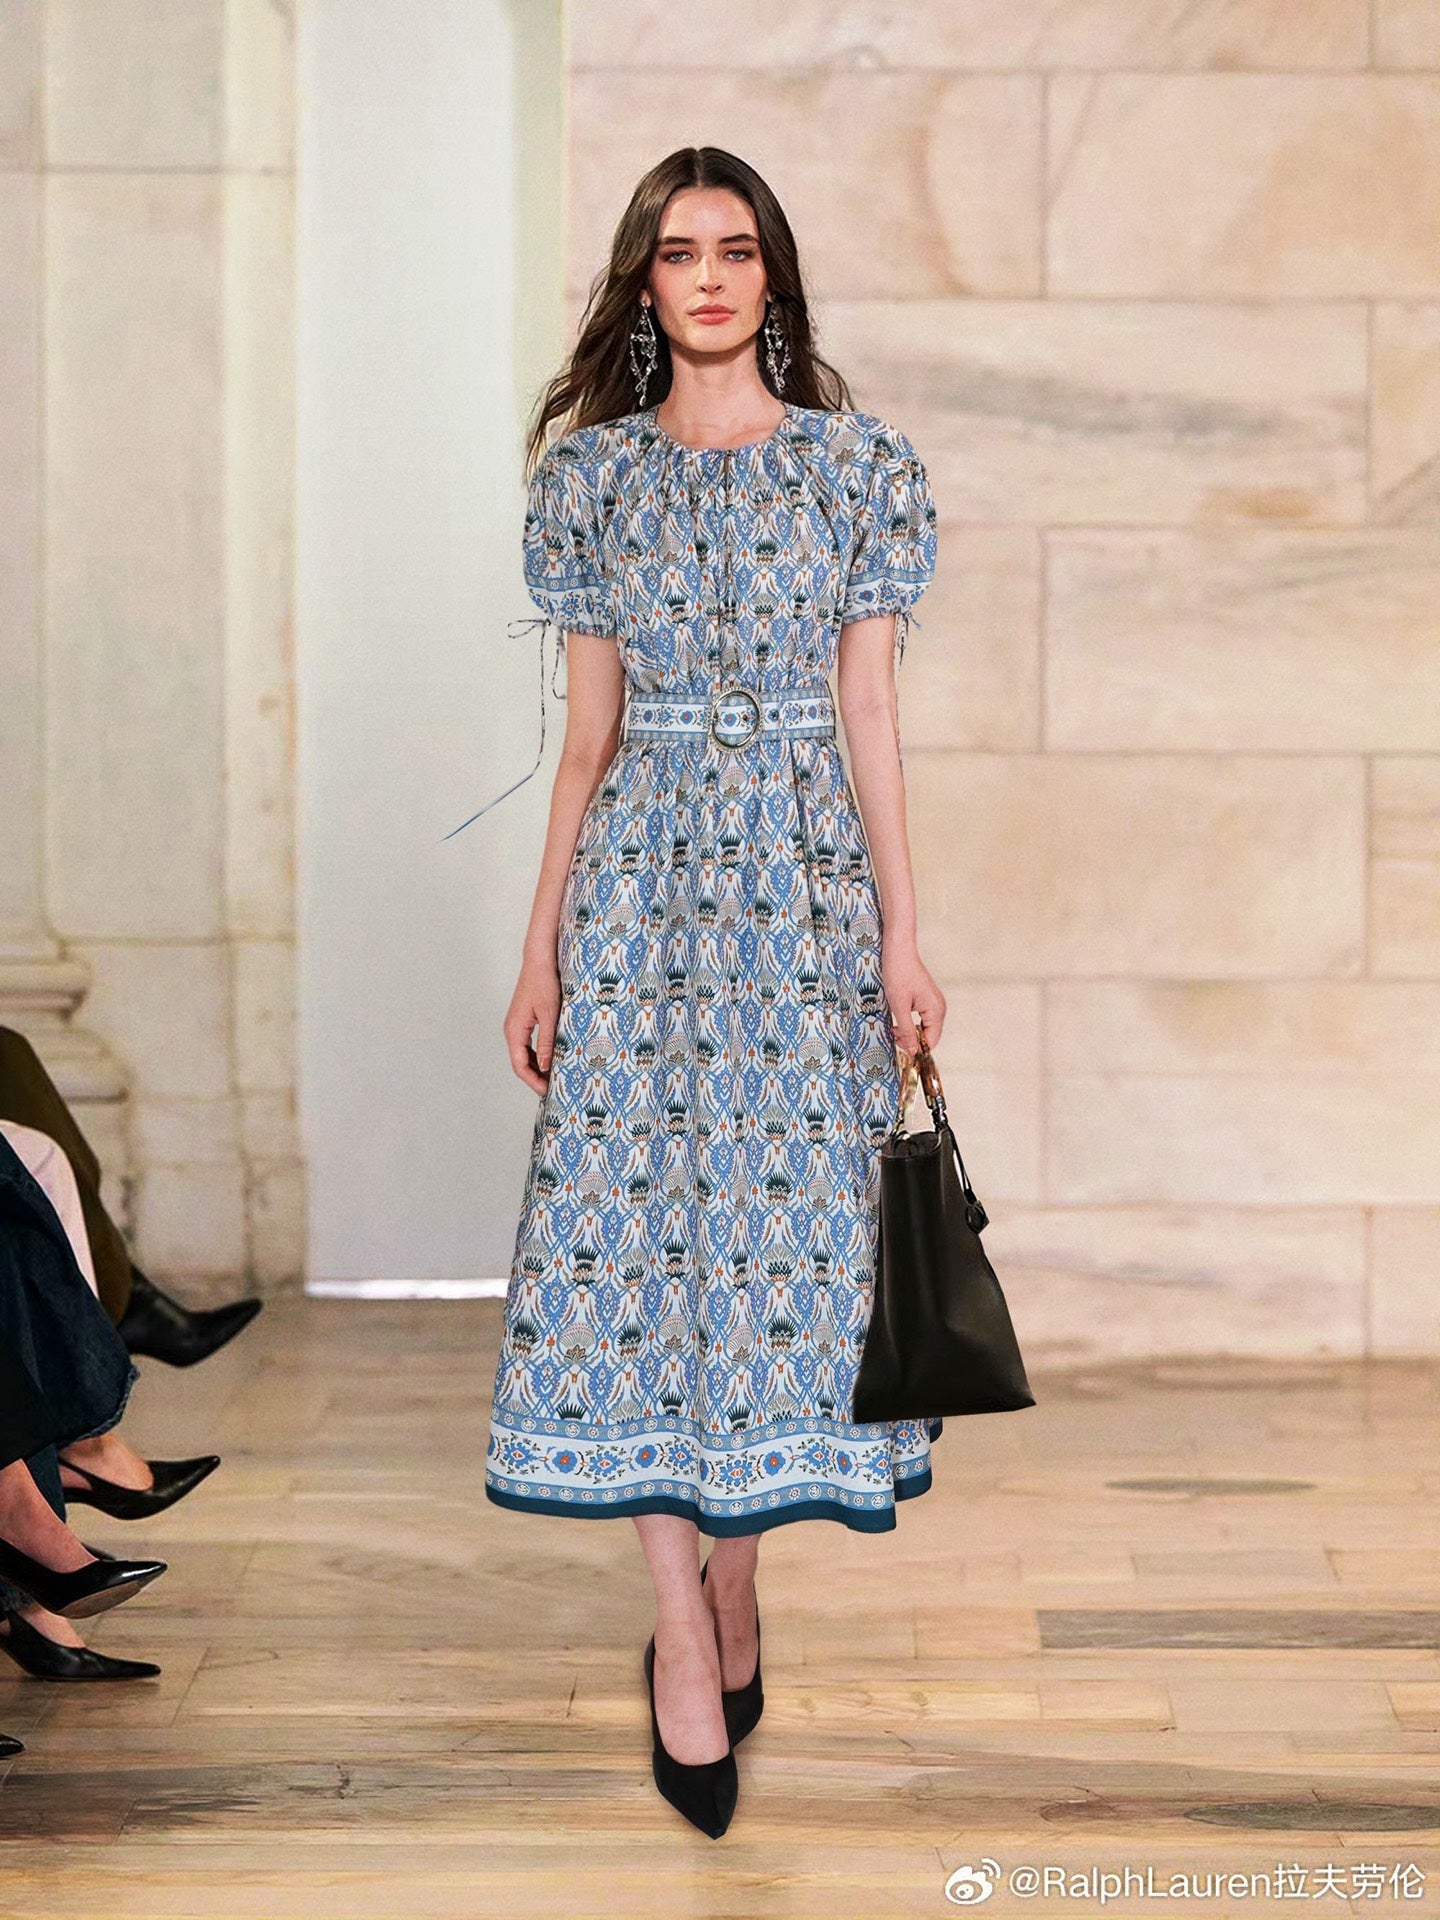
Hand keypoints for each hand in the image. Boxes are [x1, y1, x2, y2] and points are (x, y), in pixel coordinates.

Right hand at [504, 955, 560, 1094]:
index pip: (519, 1065)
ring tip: (555, 1077)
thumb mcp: (550, 1014)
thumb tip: (544, 1067)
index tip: (548, 1091)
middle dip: (535, 1078)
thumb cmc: (545, 983)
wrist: (540, 960)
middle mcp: (512, 1030)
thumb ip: (547, 1042)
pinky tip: (552, 1059)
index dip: (533, 1081)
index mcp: (514, 1030)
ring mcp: (517, 1026)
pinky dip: (538, 1055)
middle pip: (520, 1062)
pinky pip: (528, 1045)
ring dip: (537, 1067)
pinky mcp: (524, 1021)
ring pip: (524, 1055)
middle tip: (554, 1089)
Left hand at [881, 940, 945, 1053]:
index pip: (931, 1041)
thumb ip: (906, 1030)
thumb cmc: (897, 974)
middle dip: (911, 1039)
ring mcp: (933, 1003)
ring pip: (923, 1027)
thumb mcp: (898, 1006)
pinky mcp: (926, 998)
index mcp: (936, 1010)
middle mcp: (939, 1007)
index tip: (897, 1046)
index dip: (915, 1047)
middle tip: (892, 1033)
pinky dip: (909, 1022)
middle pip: (928, 1035)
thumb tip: (913, 1052)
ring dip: (908, 1030)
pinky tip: (897, 1018)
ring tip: (893, 1026)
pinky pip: (921, 1018)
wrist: (897, 950)